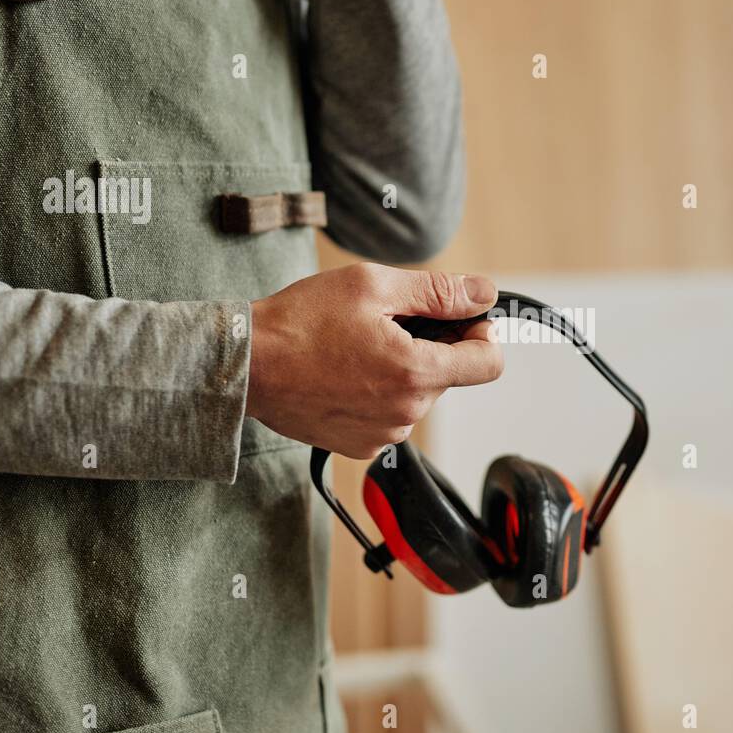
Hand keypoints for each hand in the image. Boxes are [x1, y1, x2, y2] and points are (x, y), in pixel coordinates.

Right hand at [246, 262, 502, 457]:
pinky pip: (389, 415)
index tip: (459, 317)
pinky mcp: (360, 446)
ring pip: (417, 395)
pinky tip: (344, 373)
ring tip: (356, 347)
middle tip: (385, 321)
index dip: (481, 333)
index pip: (488, 363)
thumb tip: (484, 294)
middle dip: (430, 344)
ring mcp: (383, 435)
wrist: (244, 366)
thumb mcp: (372, 286)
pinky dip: (377, 393)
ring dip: (401, 368)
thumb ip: (437, 292)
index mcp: (416, 372)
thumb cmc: (300, 321)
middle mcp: (406, 413)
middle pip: (449, 375)